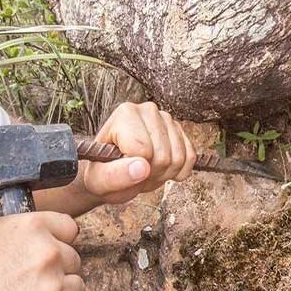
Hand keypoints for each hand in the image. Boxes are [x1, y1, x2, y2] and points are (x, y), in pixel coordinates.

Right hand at [0, 212, 83, 290]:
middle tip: (29, 286)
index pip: (69, 227)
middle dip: (57, 273)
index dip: (60, 242)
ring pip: (77, 287)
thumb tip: (53, 233)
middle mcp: (46, 254)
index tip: (52, 254)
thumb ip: (27, 235)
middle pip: (74, 260)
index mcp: (29, 230)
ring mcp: (55, 288)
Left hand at [82, 102, 196, 203]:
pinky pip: (190, 157)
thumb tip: (141, 167)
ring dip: (165, 174)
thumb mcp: (100, 180)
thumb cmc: (103, 173)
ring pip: (179, 158)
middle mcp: (148, 110)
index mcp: (125, 114)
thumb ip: (115, 175)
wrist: (113, 172)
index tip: (123, 170)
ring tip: (146, 171)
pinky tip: (163, 170)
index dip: (136, 170)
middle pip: (163, 156)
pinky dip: (179, 171)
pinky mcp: (180, 131)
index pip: (143, 150)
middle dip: (151, 174)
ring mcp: (167, 119)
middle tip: (135, 173)